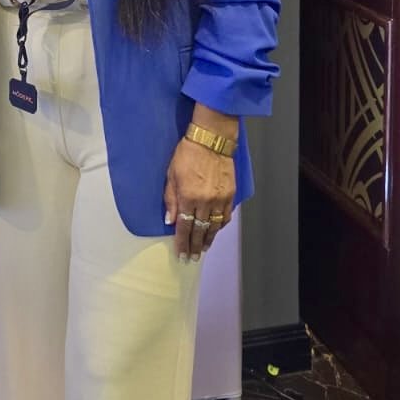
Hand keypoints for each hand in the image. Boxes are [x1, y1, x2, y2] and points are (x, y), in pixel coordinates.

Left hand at [164, 137, 234, 260]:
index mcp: (187, 197)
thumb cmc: (187, 154)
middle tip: (192, 259)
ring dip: (208, 240)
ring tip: (203, 249)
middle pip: (199, 231)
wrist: (211, 140)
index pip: (184, 227)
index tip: (181, 255)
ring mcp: (219, 199)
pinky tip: (216, 231)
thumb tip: (169, 220)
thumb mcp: (171, 175)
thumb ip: (170, 199)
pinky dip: (220, 226)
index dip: (182, 243)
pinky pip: (226, 216)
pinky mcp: (230, 195)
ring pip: (214, 227)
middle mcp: (204, 202)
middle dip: (194, 247)